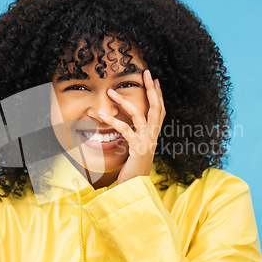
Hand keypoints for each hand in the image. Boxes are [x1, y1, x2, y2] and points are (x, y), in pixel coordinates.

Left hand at [99, 69, 165, 184]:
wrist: (136, 188)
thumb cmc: (133, 170)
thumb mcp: (136, 149)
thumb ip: (135, 136)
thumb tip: (128, 125)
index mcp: (154, 135)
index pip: (160, 110)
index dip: (158, 94)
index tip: (155, 80)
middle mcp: (153, 136)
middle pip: (156, 107)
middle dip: (151, 88)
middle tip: (146, 72)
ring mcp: (147, 141)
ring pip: (139, 114)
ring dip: (124, 101)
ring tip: (110, 91)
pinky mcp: (137, 148)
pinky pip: (126, 130)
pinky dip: (113, 121)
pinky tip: (102, 114)